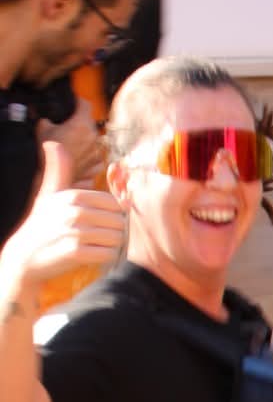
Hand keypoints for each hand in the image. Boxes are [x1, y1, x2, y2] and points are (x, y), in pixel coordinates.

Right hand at [1, 139, 125, 291]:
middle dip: (115, 231)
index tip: (103, 222)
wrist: (25, 256)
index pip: (114, 203)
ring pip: (116, 238)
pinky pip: (108, 254)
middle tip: (101, 236)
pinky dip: (106, 257)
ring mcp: (74, 232)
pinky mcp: (75, 252)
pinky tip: (95, 255)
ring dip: (112, 245)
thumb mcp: (48, 194)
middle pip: (118, 221)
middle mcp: (74, 212)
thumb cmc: (42, 224)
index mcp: (73, 196)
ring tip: (98, 245)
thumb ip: (59, 171)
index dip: (114, 215)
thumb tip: (53, 145)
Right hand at [36, 100, 105, 188]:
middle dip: (80, 124)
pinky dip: (89, 156)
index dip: (78, 101)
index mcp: (82, 123)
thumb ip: (48, 120)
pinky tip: (80, 157)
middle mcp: (93, 136)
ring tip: (72, 145)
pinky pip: (96, 157)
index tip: (75, 101)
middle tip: (68, 128)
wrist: (52, 175)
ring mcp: (97, 151)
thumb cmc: (48, 152)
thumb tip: (48, 119)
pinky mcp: (96, 165)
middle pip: (89, 123)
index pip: (85, 104)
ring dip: (86, 140)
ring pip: (94, 140)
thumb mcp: (42, 129)